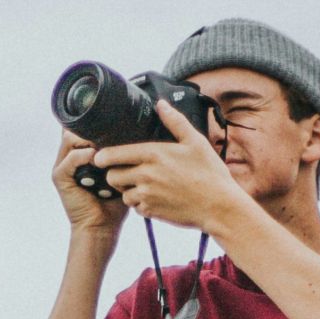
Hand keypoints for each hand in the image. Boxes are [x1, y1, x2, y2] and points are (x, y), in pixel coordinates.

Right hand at [52, 129, 128, 234]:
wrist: (102, 227)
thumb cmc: (113, 202)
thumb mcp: (120, 172)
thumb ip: (122, 153)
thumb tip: (136, 131)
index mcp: (82, 154)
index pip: (81, 127)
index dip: (94, 121)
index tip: (112, 122)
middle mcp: (69, 157)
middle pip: (74, 128)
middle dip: (91, 128)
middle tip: (110, 133)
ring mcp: (62, 166)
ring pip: (70, 139)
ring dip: (87, 139)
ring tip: (103, 147)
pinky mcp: (60, 177)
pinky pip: (70, 159)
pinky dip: (83, 156)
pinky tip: (95, 159)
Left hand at [92, 100, 243, 230]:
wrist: (219, 207)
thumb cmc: (210, 173)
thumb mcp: (195, 141)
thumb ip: (175, 121)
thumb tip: (161, 104)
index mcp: (154, 154)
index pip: (113, 155)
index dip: (102, 156)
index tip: (100, 157)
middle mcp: (146, 175)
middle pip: (112, 176)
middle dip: (115, 173)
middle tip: (125, 171)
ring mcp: (148, 196)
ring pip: (122, 194)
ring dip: (128, 190)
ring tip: (143, 185)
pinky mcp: (152, 212)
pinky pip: (136, 208)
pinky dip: (140, 204)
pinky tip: (154, 197)